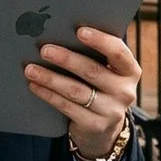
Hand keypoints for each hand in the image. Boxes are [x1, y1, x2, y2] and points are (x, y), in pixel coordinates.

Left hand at [27, 26, 142, 160]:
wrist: (104, 129)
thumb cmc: (100, 87)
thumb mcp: (106, 72)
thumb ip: (94, 56)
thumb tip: (61, 34)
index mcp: (130, 71)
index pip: (118, 52)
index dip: (100, 41)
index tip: (79, 31)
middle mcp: (125, 92)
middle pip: (93, 71)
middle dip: (66, 59)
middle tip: (44, 50)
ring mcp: (111, 111)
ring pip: (76, 91)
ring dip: (51, 78)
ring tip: (31, 69)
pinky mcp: (94, 125)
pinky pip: (67, 107)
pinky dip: (48, 95)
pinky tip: (35, 86)